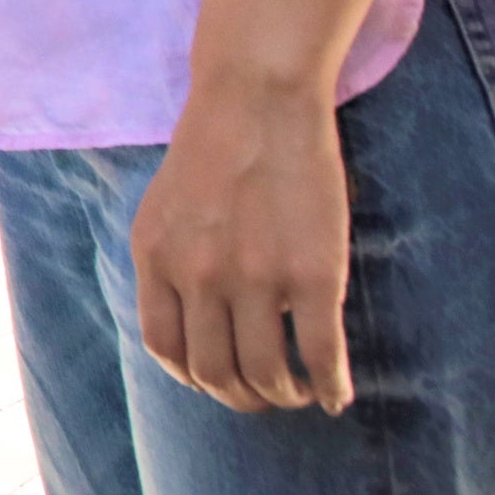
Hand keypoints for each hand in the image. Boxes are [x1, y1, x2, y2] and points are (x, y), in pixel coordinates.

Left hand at [130, 74, 352, 411]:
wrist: (259, 96)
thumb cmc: (216, 148)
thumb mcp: (165, 208)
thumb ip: (171, 263)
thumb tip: (190, 327)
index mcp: (157, 259)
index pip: (166, 348)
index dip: (194, 376)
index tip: (219, 380)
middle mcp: (199, 276)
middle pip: (215, 372)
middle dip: (242, 398)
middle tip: (267, 396)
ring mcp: (256, 278)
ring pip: (266, 374)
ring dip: (285, 396)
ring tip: (299, 392)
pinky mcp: (313, 274)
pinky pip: (322, 355)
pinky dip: (330, 387)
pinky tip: (337, 394)